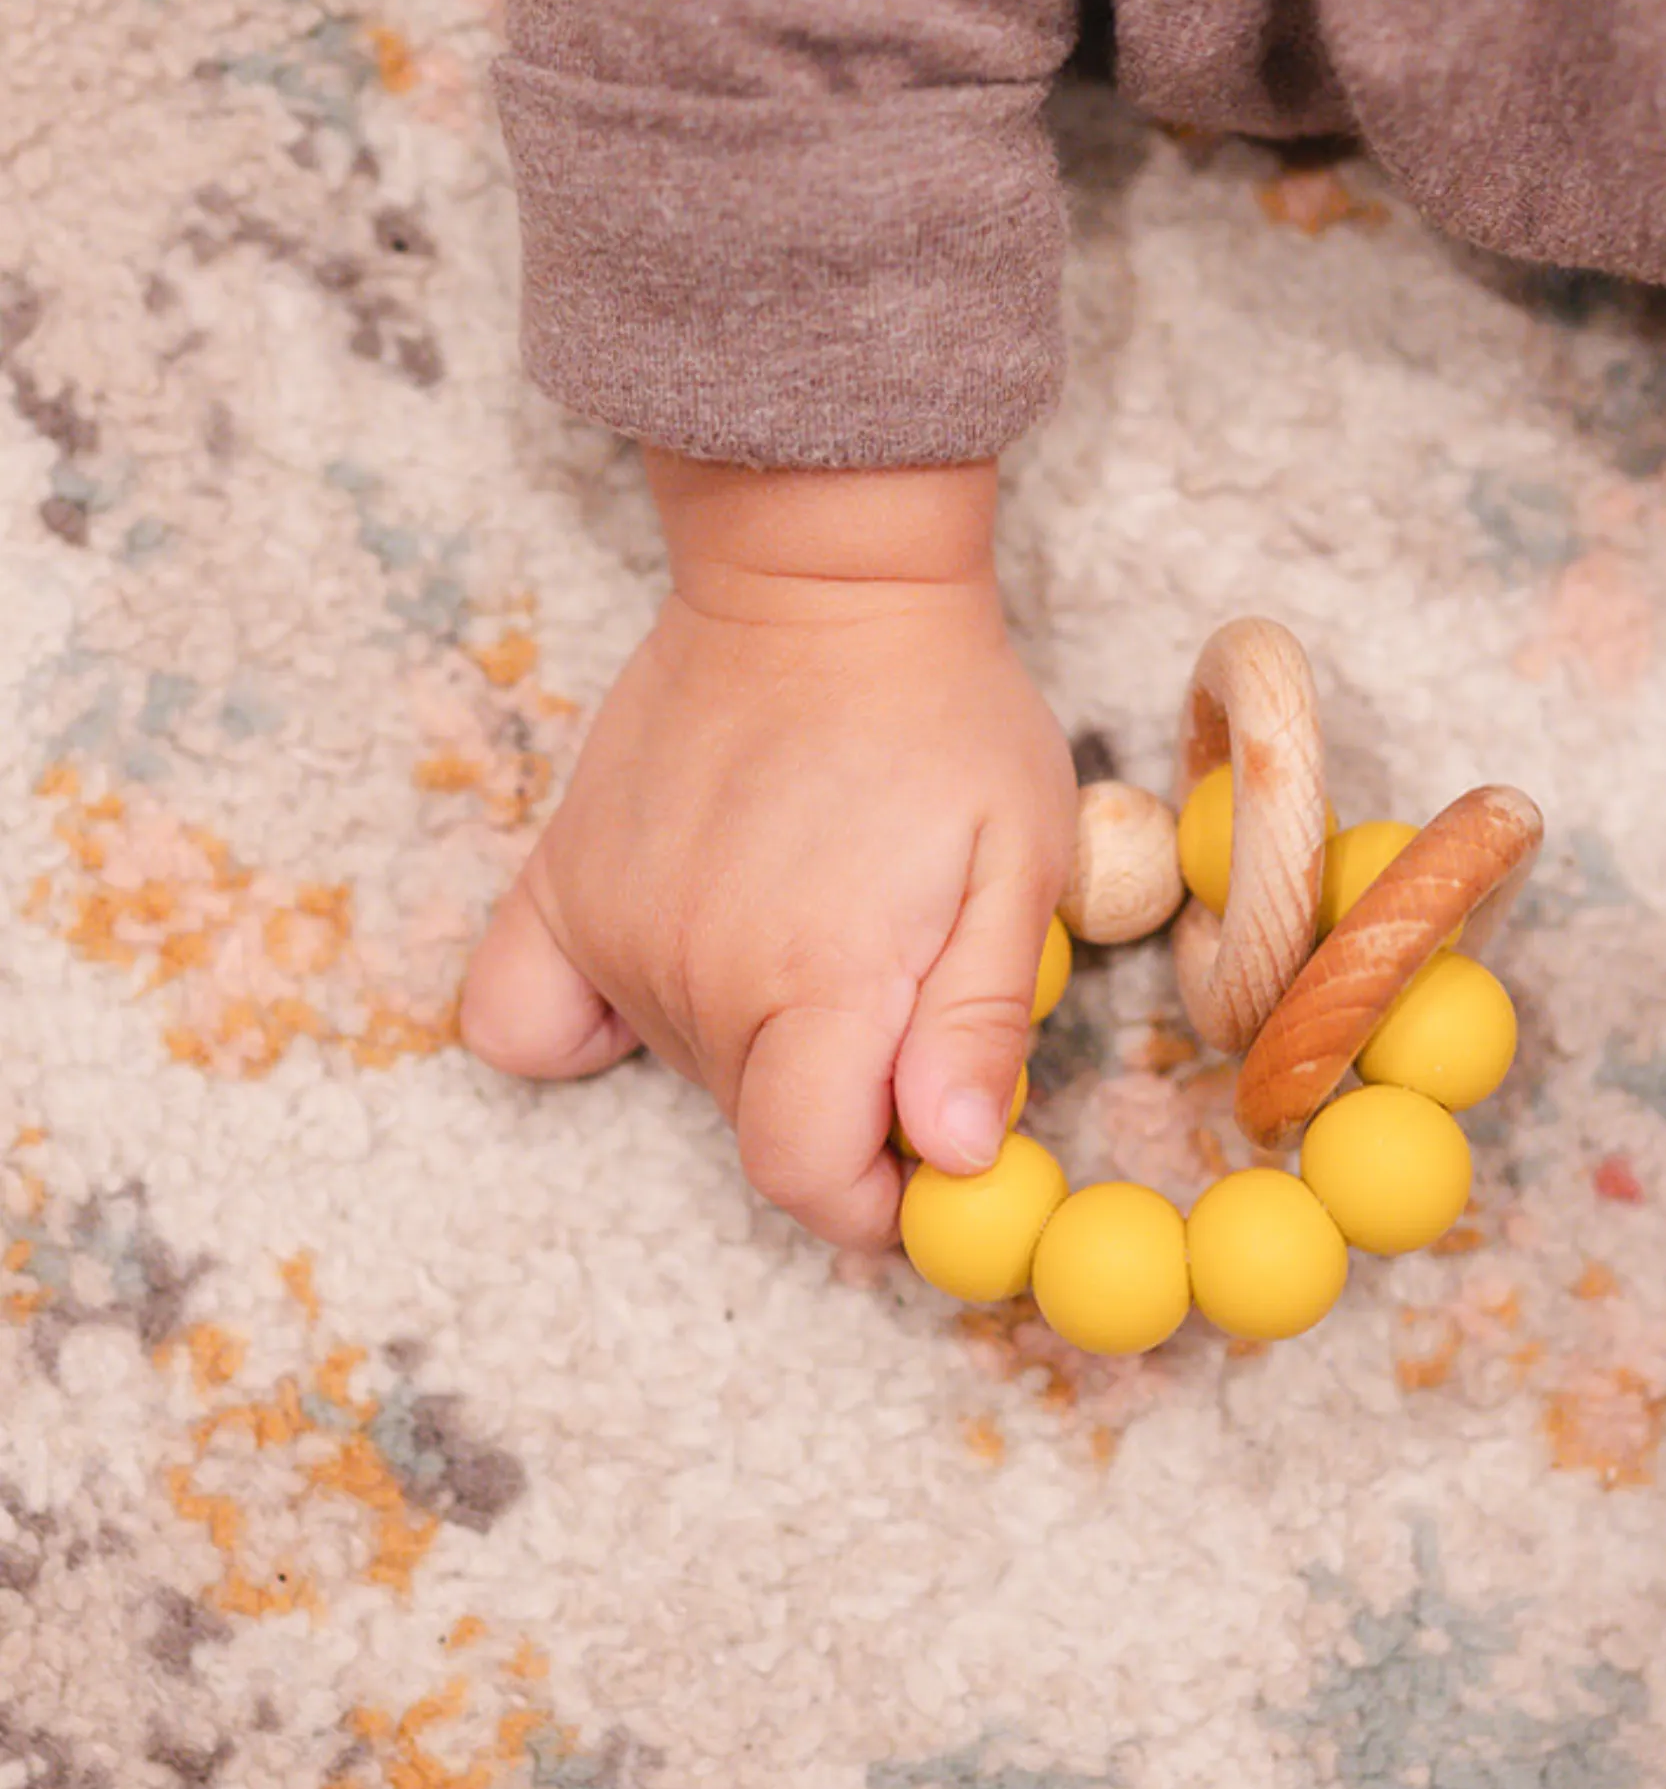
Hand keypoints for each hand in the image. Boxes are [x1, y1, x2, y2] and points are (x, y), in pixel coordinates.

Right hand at [459, 453, 1075, 1251]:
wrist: (822, 581)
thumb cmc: (944, 717)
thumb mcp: (1019, 862)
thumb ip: (978, 1022)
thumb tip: (956, 1155)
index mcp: (817, 979)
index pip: (808, 1177)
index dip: (873, 1206)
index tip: (924, 1164)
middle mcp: (694, 972)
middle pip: (759, 1129)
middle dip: (843, 1109)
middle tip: (902, 998)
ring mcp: (612, 929)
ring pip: (686, 1071)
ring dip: (758, 1048)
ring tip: (824, 924)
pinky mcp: (558, 886)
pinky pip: (523, 1020)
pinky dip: (591, 1027)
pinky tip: (679, 970)